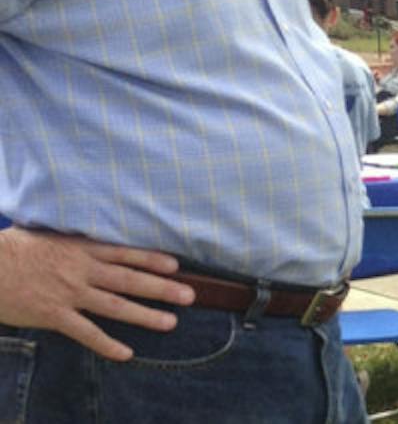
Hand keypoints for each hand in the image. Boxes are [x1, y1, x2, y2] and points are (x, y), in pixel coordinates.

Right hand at [0, 227, 195, 361]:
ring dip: (144, 315)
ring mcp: (69, 294)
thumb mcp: (50, 235)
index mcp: (82, 249)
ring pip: (115, 306)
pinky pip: (85, 332)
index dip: (152, 259)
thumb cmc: (14, 249)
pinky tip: (126, 353)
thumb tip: (94, 235)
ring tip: (170, 322)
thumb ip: (75, 239)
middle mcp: (82, 270)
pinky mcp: (53, 315)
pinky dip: (106, 344)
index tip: (176, 265)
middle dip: (162, 287)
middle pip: (129, 280)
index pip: (126, 254)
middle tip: (189, 296)